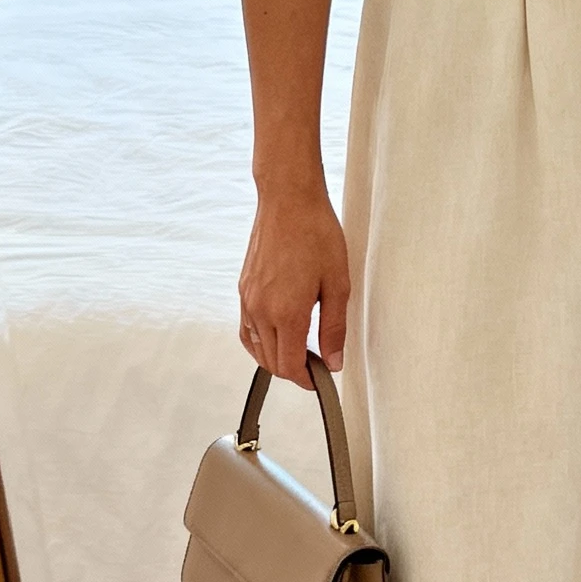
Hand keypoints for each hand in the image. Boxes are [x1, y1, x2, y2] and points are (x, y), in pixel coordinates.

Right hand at [238, 179, 348, 384]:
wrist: (288, 200)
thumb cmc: (316, 234)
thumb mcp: (337, 284)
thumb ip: (334, 328)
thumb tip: (334, 362)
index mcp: (286, 313)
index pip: (290, 366)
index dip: (307, 381)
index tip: (322, 380)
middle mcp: (261, 311)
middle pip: (271, 362)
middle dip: (294, 371)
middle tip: (319, 365)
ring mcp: (248, 300)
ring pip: (256, 349)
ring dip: (277, 358)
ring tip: (302, 350)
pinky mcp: (243, 289)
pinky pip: (247, 329)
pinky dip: (261, 342)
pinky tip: (278, 335)